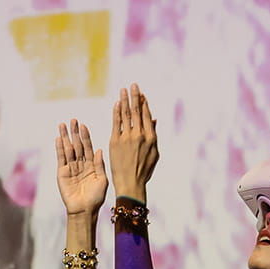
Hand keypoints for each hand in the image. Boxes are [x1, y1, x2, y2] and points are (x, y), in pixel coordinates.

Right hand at [55, 119, 107, 216]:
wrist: (84, 210)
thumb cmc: (96, 198)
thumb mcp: (102, 180)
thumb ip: (100, 165)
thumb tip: (99, 149)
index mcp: (92, 165)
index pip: (88, 147)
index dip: (85, 136)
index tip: (83, 125)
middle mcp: (81, 164)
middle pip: (77, 145)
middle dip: (74, 132)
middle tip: (73, 119)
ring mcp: (71, 168)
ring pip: (68, 149)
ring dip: (65, 137)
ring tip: (62, 125)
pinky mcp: (62, 173)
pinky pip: (61, 158)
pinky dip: (60, 148)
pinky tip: (59, 139)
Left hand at [109, 83, 158, 202]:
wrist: (130, 183)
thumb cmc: (143, 171)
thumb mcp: (154, 153)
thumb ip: (153, 135)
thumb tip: (154, 120)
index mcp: (151, 138)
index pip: (147, 116)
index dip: (144, 104)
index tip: (141, 94)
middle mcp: (140, 135)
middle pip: (137, 112)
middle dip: (135, 97)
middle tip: (132, 85)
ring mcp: (127, 138)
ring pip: (126, 114)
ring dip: (125, 100)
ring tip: (123, 90)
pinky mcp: (115, 142)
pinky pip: (116, 123)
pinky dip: (116, 112)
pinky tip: (116, 103)